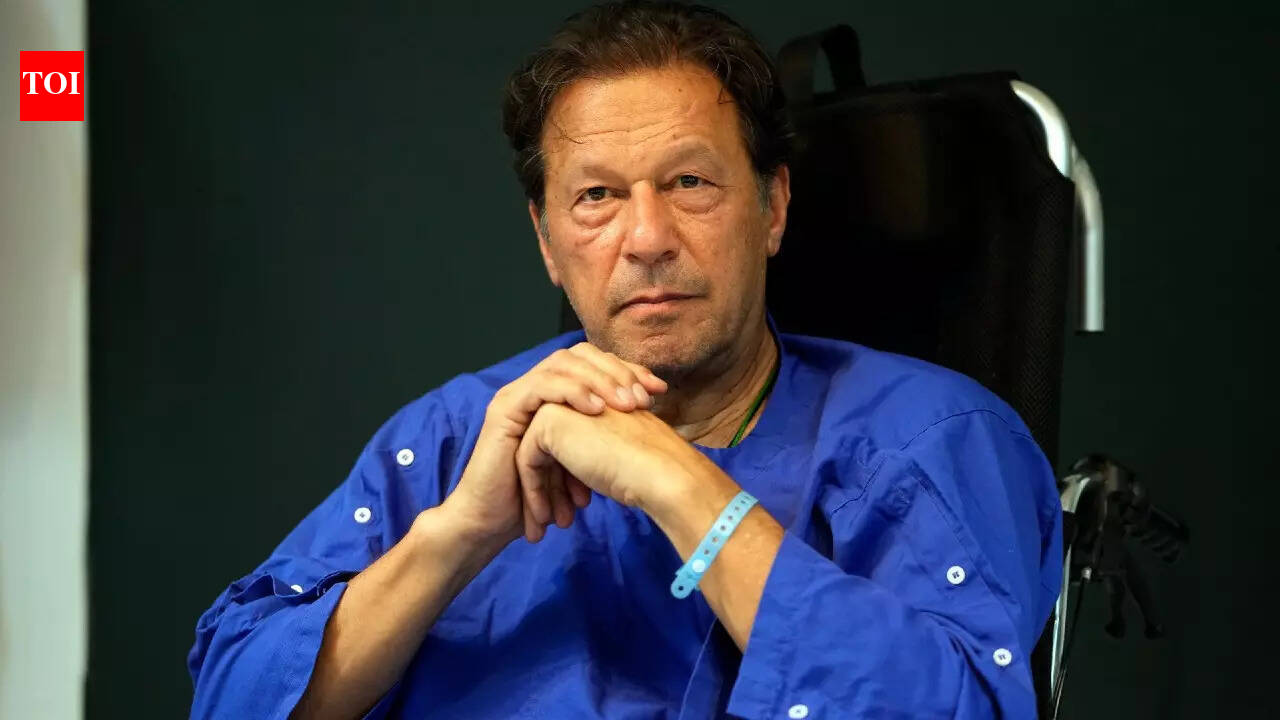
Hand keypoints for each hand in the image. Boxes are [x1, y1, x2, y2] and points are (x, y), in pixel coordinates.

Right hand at [440, 343, 667, 546]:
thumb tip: (649, 427)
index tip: (659, 391)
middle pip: (579, 356)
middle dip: (617, 372)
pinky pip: (541, 387)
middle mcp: (535, 388)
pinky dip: (573, 393)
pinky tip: (597, 409)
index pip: (594, 364)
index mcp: (554, 395)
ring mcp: (517, 395)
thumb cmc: (539, 499)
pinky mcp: (505, 409)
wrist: (495, 524)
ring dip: (599, 381)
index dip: (627, 371)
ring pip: (562, 365)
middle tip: (645, 397)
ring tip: (627, 403)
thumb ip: (604, 437)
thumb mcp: (583, 462)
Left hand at [514, 403, 715, 516]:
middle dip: (549, 487)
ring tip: (546, 525)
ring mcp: (559, 402)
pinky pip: (527, 460)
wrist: (658, 470)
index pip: (565, 441)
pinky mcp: (547, 420)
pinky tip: (544, 518)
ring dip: (538, 492)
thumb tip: (578, 475)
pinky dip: (533, 491)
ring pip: (533, 454)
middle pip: (547, 447)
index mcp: (592, 399)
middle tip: (554, 520)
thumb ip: (593, 450)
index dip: (565, 479)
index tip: (571, 509)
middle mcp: (574, 394)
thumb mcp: (614, 451)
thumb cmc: (647, 468)